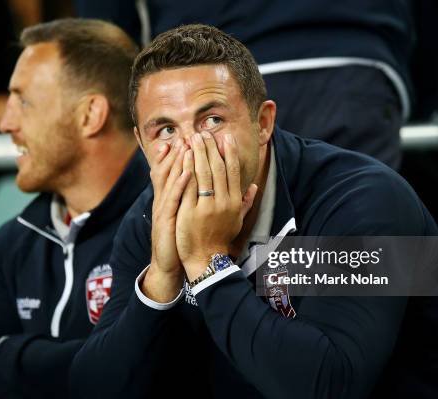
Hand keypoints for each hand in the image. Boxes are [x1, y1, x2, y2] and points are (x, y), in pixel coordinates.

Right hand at [142, 138, 190, 301]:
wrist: (168, 262)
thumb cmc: (180, 238)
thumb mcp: (185, 215)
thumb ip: (190, 199)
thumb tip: (197, 186)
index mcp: (170, 198)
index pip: (172, 172)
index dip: (177, 155)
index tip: (185, 138)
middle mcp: (164, 200)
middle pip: (168, 172)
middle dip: (176, 152)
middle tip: (183, 134)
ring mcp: (164, 209)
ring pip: (170, 181)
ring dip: (177, 162)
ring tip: (185, 145)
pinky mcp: (166, 220)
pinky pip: (173, 199)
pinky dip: (180, 184)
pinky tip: (188, 172)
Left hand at [176, 132, 256, 280]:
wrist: (206, 258)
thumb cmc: (221, 238)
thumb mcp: (237, 221)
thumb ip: (245, 202)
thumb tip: (254, 187)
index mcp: (234, 202)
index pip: (233, 171)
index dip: (229, 153)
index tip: (225, 137)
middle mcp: (223, 202)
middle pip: (218, 168)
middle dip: (211, 148)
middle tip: (204, 132)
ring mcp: (207, 207)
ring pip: (203, 173)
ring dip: (198, 153)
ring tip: (193, 138)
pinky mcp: (190, 211)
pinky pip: (189, 186)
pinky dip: (186, 169)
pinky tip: (183, 156)